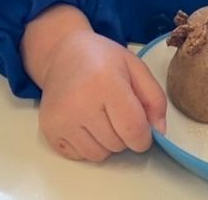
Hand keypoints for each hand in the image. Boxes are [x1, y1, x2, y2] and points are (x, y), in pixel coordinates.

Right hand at [30, 25, 166, 161]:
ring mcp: (61, 117)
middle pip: (118, 145)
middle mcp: (79, 102)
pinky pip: (79, 156)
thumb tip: (158, 131)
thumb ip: (155, 98)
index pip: (134, 130)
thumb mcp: (135, 67)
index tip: (142, 127)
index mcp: (105, 82)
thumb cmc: (101, 59)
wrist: (62, 52)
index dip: (144, 135)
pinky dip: (87, 144)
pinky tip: (84, 122)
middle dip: (123, 135)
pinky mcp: (49, 128)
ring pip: (98, 155)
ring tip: (99, 116)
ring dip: (105, 142)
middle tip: (114, 111)